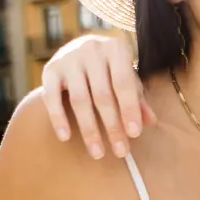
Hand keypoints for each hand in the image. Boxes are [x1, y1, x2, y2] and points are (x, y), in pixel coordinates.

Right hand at [40, 36, 153, 159]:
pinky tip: (65, 137)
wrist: (80, 47)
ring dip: (89, 129)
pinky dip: (58, 118)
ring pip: (79, 99)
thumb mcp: (127, 77)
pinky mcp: (49, 69)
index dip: (129, 108)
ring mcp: (68, 59)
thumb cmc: (110, 68)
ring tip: (97, 152)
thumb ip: (138, 98)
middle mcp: (91, 50)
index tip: (134, 134)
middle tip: (120, 152)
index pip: (124, 83)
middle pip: (102, 95)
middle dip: (112, 126)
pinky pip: (51, 97)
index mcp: (116, 49)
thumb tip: (150, 122)